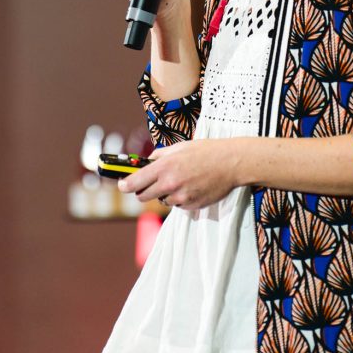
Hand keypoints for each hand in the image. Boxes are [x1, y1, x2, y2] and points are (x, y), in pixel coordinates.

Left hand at [118, 139, 240, 210]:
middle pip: (143, 196)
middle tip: (147, 184)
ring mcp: (181, 197)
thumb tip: (146, 162)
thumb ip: (159, 155)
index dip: (125, 184)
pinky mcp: (191, 205)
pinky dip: (179, 198)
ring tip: (179, 180)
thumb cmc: (206, 151)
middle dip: (142, 191)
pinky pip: (177, 205)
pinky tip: (190, 186)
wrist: (230, 163)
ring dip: (164, 194)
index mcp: (164, 167)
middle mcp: (170, 184)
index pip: (134, 182)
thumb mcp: (179, 147)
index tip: (121, 185)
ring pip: (162, 201)